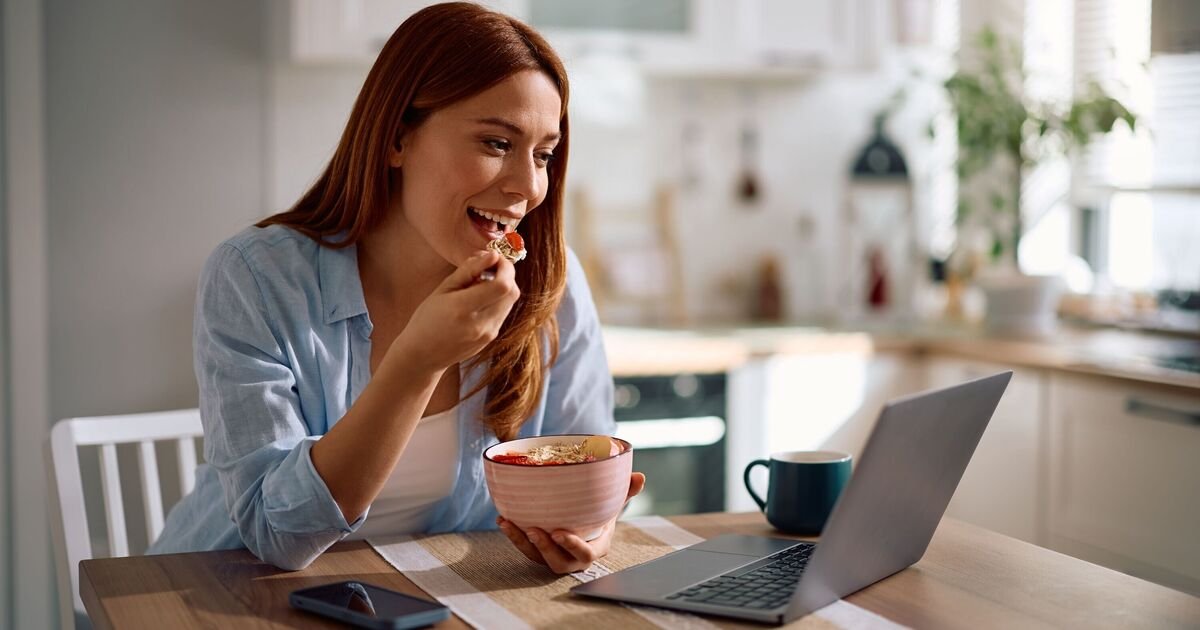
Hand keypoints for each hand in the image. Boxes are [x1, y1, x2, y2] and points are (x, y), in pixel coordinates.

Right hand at [388, 250, 517, 373]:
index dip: (504, 267)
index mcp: (463, 309)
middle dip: (506, 274)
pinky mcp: (491, 338)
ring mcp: (488, 333)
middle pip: (512, 292)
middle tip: (488, 268)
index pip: (502, 285)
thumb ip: (469, 270)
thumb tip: (492, 255)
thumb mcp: (442, 289)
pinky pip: (503, 312)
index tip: (494, 259)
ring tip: (481, 285)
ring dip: (503, 287)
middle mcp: (480, 324)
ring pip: (510, 302)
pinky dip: (498, 300)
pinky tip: (480, 299)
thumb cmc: (427, 318)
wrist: (423, 355)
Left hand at [498, 472, 645, 573]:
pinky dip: (513, 535)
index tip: (559, 532)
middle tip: (534, 531)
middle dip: (545, 550)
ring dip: (522, 542)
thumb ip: (624, 491)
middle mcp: (574, 557)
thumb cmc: (599, 514)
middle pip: (560, 562)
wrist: (585, 522)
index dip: (572, 546)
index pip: (587, 553)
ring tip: (511, 525)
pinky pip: (525, 548)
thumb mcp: (612, 503)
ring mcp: (555, 556)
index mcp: (596, 546)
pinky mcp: (539, 552)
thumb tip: (640, 477)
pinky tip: (504, 518)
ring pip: (538, 557)